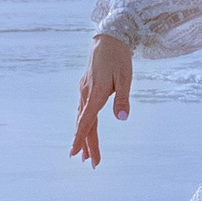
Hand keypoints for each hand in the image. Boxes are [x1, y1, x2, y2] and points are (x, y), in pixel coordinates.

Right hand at [72, 32, 131, 166]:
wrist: (110, 36)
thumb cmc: (119, 56)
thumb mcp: (126, 77)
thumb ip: (123, 99)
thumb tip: (122, 119)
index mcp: (97, 92)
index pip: (86, 120)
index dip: (81, 138)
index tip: (75, 153)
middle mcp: (87, 92)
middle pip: (85, 123)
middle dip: (87, 144)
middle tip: (91, 164)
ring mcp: (85, 89)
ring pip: (83, 117)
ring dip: (85, 135)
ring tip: (86, 154)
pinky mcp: (86, 86)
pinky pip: (83, 109)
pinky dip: (84, 123)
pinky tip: (86, 128)